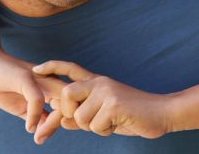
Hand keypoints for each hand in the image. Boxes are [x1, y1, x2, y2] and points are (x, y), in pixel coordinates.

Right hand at [0, 48, 66, 133]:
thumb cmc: (3, 84)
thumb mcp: (22, 105)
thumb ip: (36, 116)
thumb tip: (46, 132)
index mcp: (53, 86)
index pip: (69, 106)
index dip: (60, 123)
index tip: (42, 137)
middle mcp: (52, 80)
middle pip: (71, 103)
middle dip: (58, 125)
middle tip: (40, 139)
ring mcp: (40, 77)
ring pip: (60, 101)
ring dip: (51, 123)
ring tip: (38, 137)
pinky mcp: (26, 77)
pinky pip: (38, 99)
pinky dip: (35, 116)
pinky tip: (28, 126)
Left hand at [31, 60, 173, 142]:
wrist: (163, 112)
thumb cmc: (135, 115)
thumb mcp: (106, 116)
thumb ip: (85, 115)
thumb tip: (62, 120)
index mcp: (97, 82)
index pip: (70, 69)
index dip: (52, 67)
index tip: (35, 70)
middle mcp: (100, 83)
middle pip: (66, 94)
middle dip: (69, 112)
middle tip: (85, 120)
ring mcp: (107, 91)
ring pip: (80, 117)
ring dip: (93, 128)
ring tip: (111, 123)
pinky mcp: (114, 103)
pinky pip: (95, 126)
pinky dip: (105, 131)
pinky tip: (119, 123)